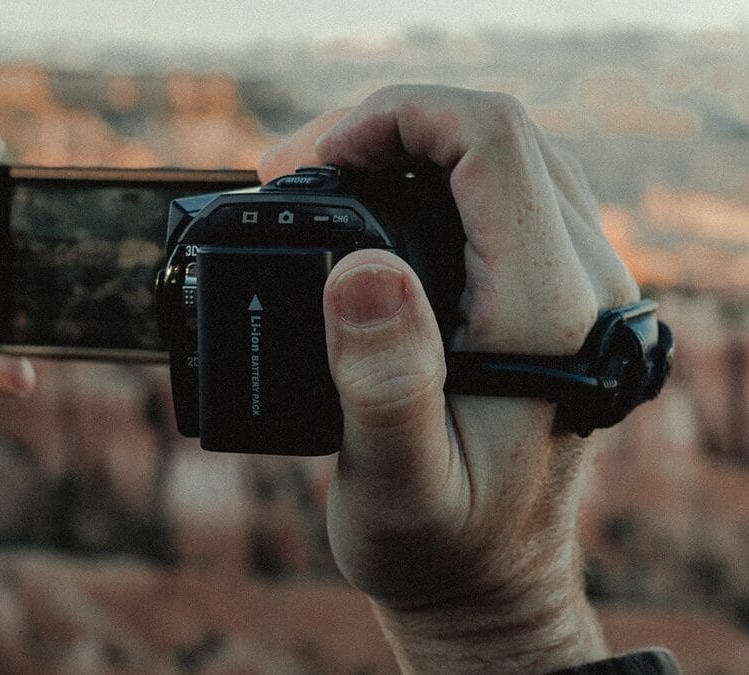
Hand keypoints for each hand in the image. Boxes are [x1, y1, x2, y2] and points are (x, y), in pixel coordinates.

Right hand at [259, 86, 636, 672]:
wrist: (489, 585)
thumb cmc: (439, 547)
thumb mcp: (397, 482)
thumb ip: (385, 379)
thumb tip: (361, 265)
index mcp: (544, 310)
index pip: (490, 141)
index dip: (391, 119)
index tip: (306, 165)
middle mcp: (579, 282)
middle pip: (491, 133)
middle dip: (380, 127)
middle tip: (284, 173)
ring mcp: (572, 284)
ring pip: (496, 156)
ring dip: (402, 147)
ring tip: (314, 183)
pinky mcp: (549, 294)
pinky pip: (497, 194)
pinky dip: (424, 179)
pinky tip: (363, 213)